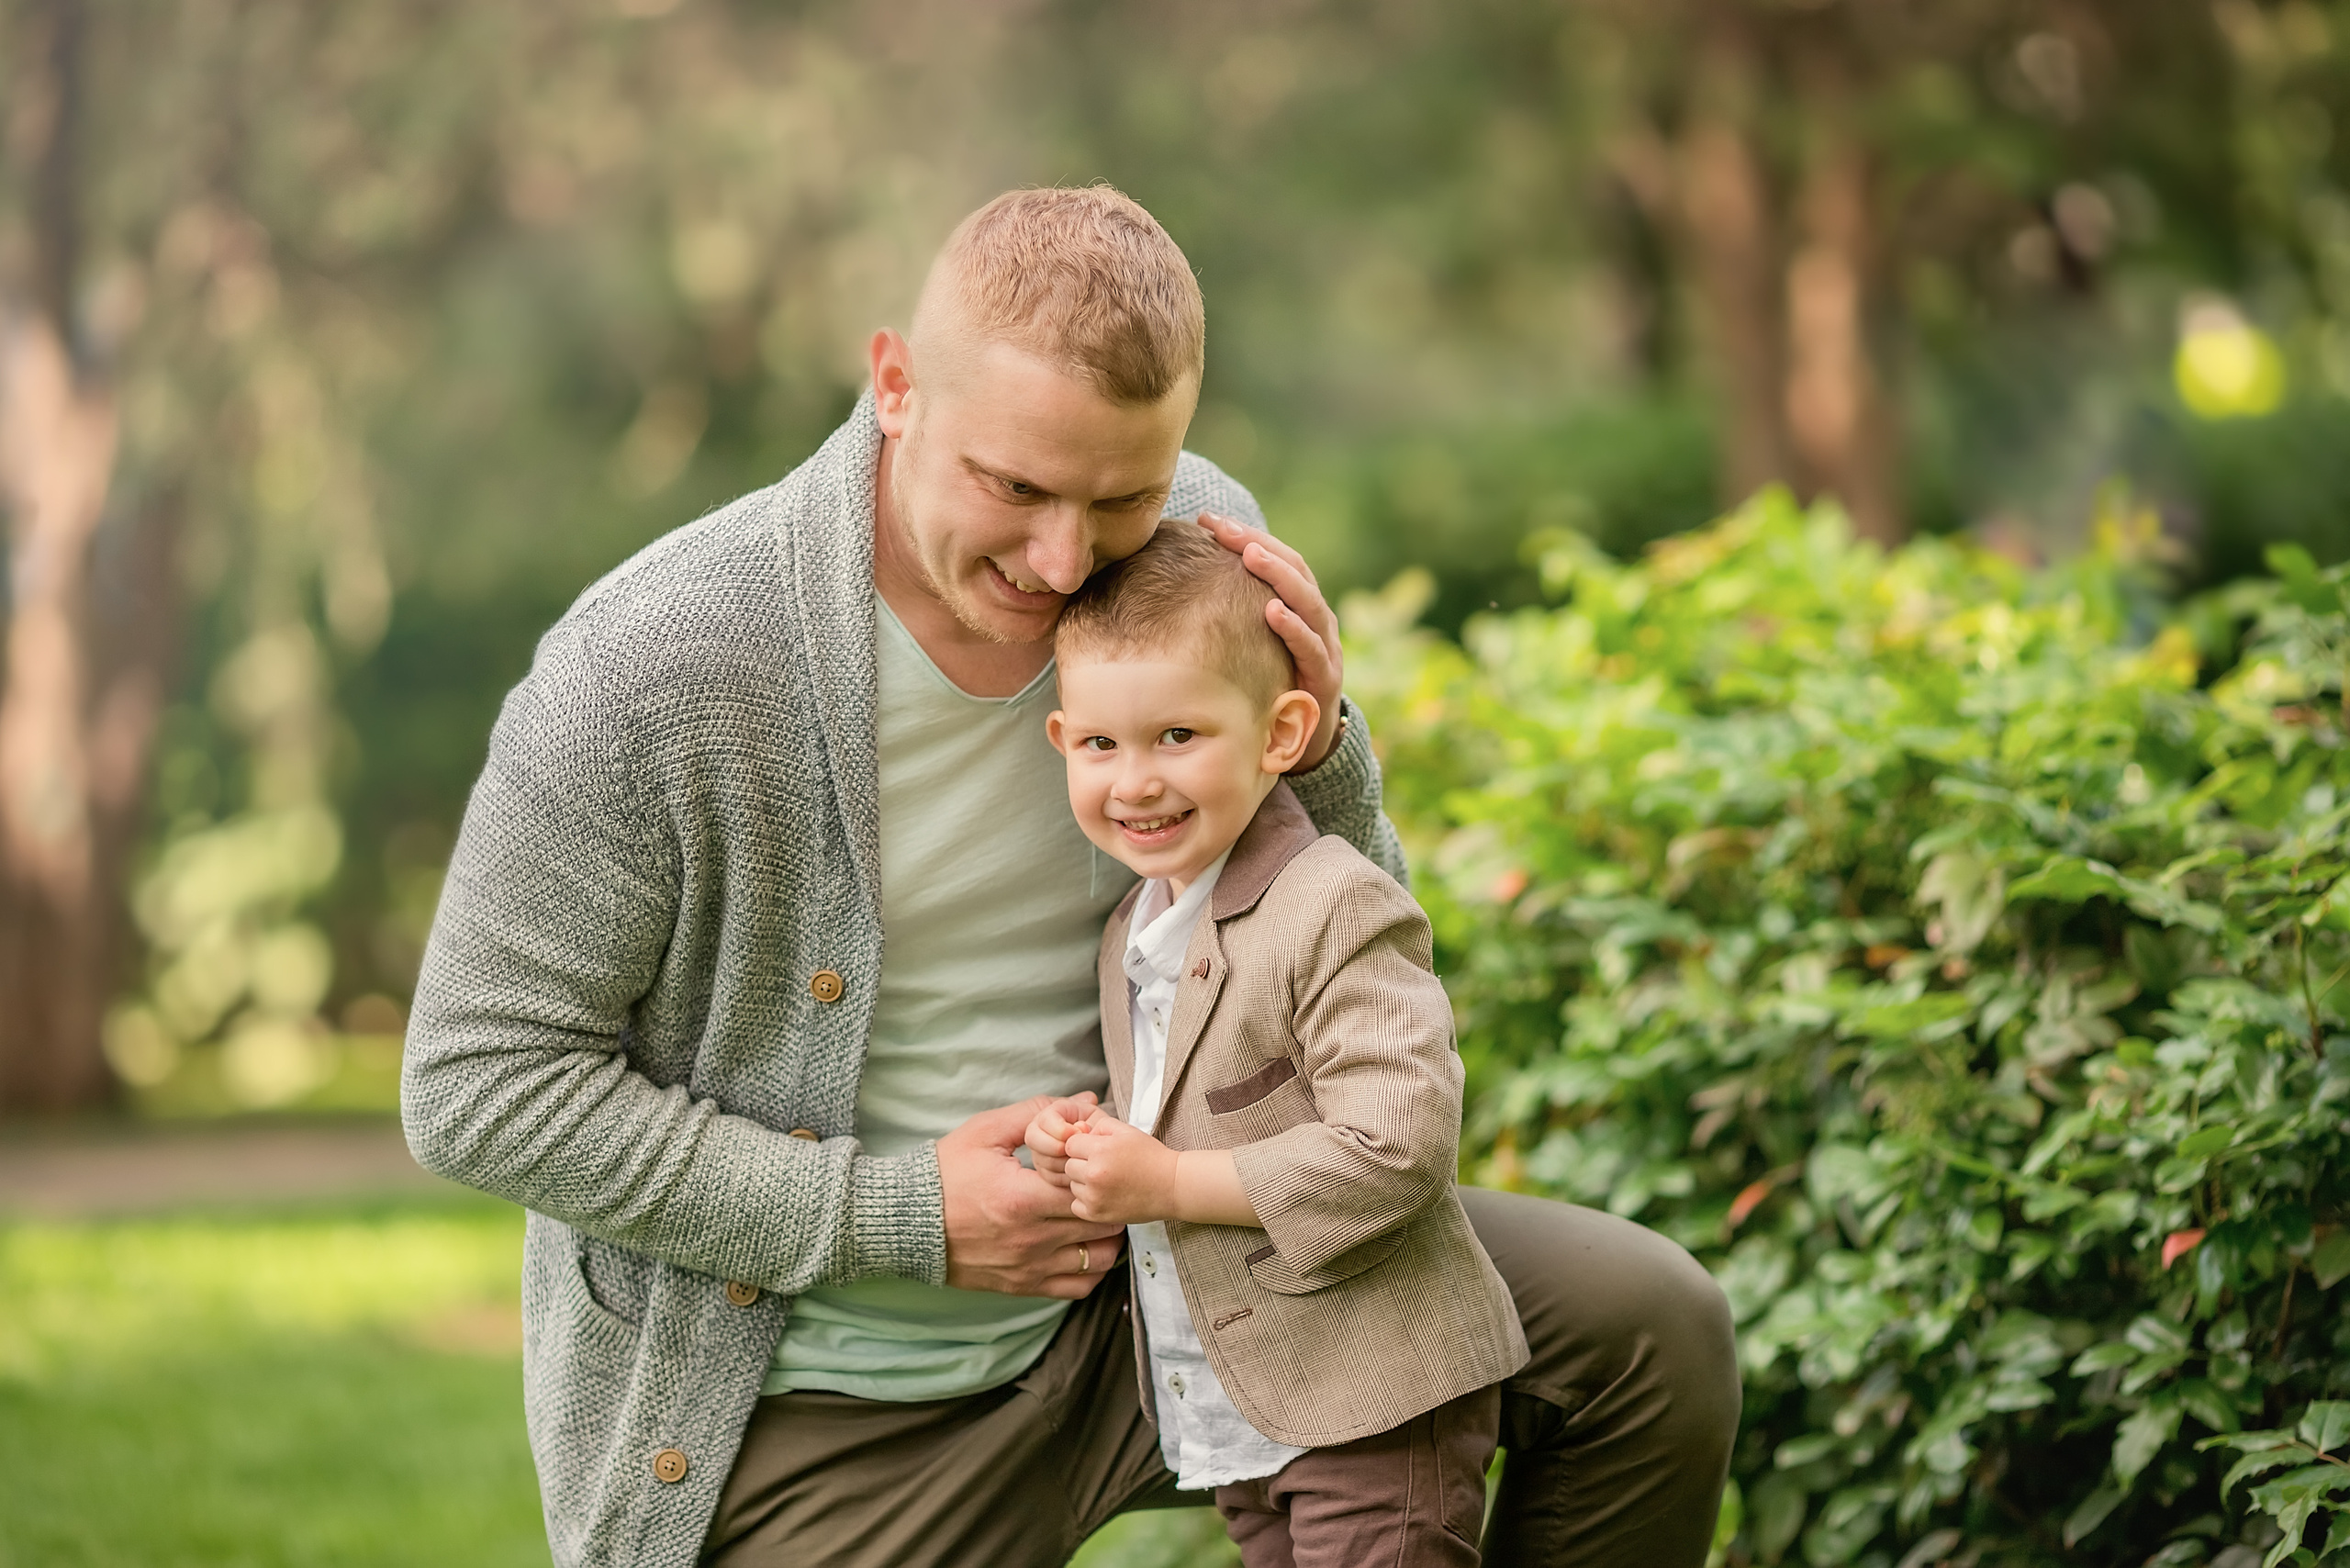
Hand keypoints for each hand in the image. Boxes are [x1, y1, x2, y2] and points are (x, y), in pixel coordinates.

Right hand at [939, 1098, 1124, 1298]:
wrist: (905, 1222)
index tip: (1098, 1161)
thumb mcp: (986, 1132)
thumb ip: (1038, 1113)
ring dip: (1108, 1236)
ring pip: (1098, 1259)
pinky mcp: (1023, 1286)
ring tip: (1100, 1215)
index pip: (1090, 1189)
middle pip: (1101, 1224)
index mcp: (1023, 1198)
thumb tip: (1086, 1101)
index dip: (1101, 1172)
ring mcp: (1028, 1267)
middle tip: (1107, 1185)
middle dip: (1110, 1201)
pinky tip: (1086, 1245)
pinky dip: (1092, 1269)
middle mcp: (1030, 1239)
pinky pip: (1077, 1287)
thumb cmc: (945, 1173)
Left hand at [1064, 1109, 1181, 1225]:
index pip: (1070, 1145)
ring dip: (1084, 1183)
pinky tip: (1104, 1195)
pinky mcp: (1097, 1214)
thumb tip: (1079, 1133)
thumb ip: (1100, 1126)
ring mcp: (1095, 1197)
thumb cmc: (1150, 1156)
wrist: (1172, 1186)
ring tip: (1107, 1181)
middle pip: (1068, 1166)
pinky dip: (1086, 1202)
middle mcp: (1094, 1174)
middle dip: (1082, 1164)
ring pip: (1072, 1186)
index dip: (1083, 1146)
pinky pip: (1076, 1206)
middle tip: (1104, 1166)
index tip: (1097, 1150)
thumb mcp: (1127, 1131)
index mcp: (1100, 1150)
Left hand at [1198, 512, 1344, 770]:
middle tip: (1225, 528)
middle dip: (1258, 545)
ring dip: (1279, 576)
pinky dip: (1294, 628)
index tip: (1208, 520)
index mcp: (1297, 606)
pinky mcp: (1325, 678)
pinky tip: (1273, 611)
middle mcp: (1315, 620)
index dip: (1246, 536)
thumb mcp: (1248, 645)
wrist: (1301, 741)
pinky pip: (1312, 648)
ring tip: (1251, 556)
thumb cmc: (1268, 685)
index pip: (1277, 557)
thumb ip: (1226, 616)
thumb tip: (1169, 585)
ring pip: (1308, 602)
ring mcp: (1324, 647)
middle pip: (1294, 569)